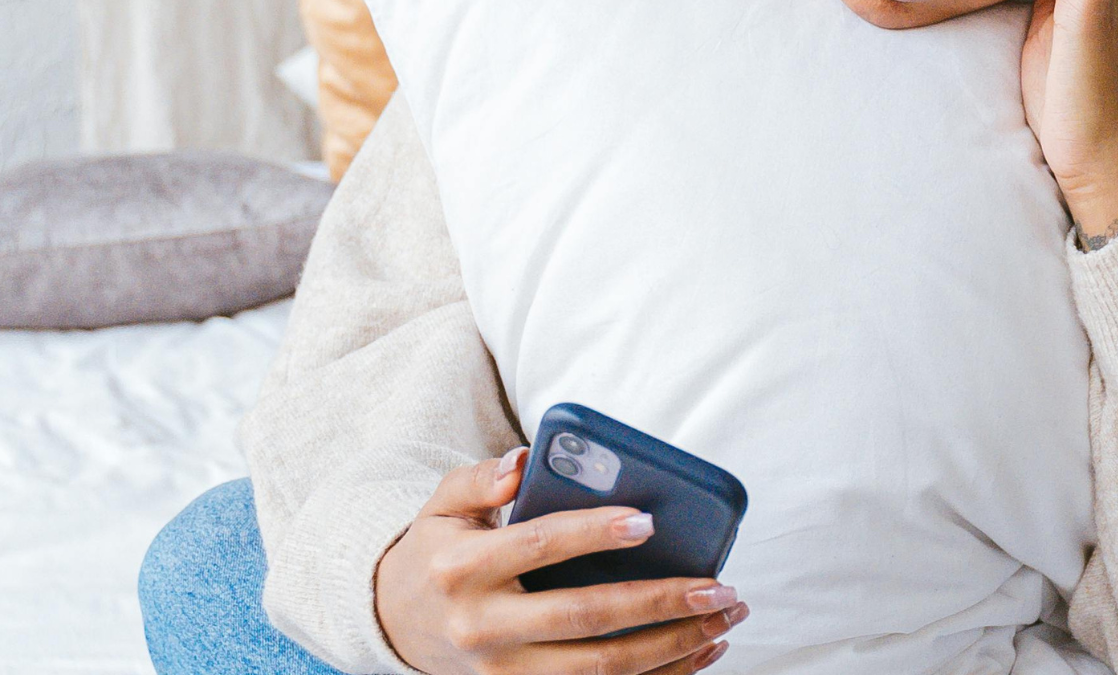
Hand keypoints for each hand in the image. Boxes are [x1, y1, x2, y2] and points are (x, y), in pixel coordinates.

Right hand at [376, 450, 744, 674]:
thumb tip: (524, 463)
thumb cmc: (437, 552)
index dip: (594, 534)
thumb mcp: (442, 505)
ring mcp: (503, 674)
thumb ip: (479, 478)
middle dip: (659, 604)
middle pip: (583, 619)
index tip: (647, 521)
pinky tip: (699, 652)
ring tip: (722, 617)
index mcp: (463, 569)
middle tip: (718, 586)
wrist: (395, 624)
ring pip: (599, 671)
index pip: (539, 546)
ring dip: (671, 648)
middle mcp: (483, 627)